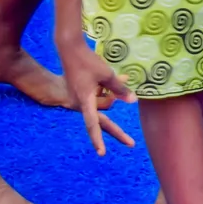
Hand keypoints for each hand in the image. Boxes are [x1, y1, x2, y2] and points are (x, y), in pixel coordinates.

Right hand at [56, 35, 135, 155]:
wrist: (69, 51)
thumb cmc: (88, 62)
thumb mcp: (106, 75)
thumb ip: (119, 88)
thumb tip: (133, 101)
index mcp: (85, 101)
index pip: (93, 123)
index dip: (97, 138)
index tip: (102, 153)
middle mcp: (81, 105)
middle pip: (102, 121)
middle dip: (117, 131)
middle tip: (131, 144)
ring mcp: (80, 101)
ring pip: (102, 104)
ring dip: (111, 95)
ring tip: (121, 77)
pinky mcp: (81, 95)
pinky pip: (97, 98)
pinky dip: (106, 90)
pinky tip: (113, 78)